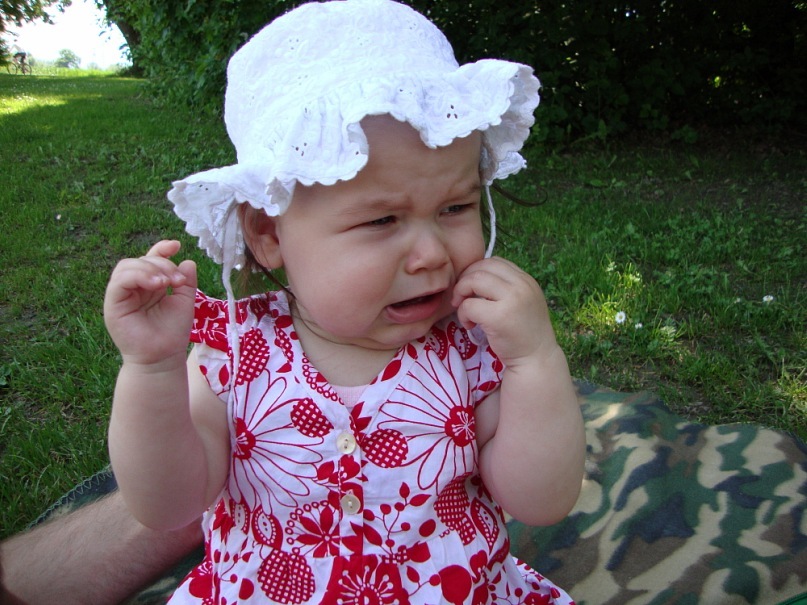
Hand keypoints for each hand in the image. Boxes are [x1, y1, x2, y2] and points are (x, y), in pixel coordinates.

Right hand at [104, 240, 196, 366]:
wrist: (163, 357)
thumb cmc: (172, 332)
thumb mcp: (184, 302)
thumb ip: (185, 281)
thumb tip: (188, 261)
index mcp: (149, 285)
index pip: (150, 259)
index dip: (161, 249)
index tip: (176, 245)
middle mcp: (133, 288)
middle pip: (140, 261)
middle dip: (161, 264)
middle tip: (177, 280)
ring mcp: (121, 295)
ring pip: (127, 267)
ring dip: (150, 269)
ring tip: (167, 282)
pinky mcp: (112, 304)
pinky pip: (119, 282)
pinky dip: (138, 277)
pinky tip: (156, 284)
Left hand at [452, 257, 556, 367]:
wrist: (536, 359)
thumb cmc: (524, 333)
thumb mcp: (521, 302)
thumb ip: (504, 288)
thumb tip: (473, 276)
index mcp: (526, 280)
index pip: (494, 261)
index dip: (476, 271)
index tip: (471, 289)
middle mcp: (522, 286)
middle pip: (482, 267)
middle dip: (464, 280)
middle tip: (461, 299)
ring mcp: (512, 300)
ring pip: (474, 281)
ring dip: (461, 294)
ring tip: (464, 311)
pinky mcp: (499, 317)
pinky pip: (469, 305)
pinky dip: (463, 314)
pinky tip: (470, 325)